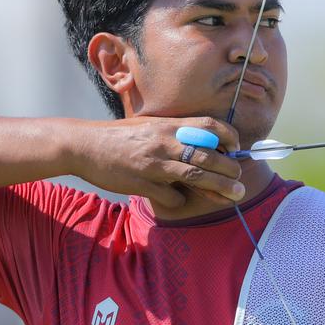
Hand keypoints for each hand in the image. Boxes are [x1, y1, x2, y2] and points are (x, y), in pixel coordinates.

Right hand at [65, 116, 244, 209]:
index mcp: (168, 125)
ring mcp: (154, 163)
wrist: (85, 146)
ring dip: (219, 187)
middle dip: (230, 169)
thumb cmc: (122, 137)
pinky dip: (181, 199)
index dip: (229, 136)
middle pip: (209, 155)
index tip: (237, 148)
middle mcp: (164, 141)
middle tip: (240, 180)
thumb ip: (177, 133)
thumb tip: (207, 145)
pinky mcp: (143, 183)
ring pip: (196, 175)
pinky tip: (181, 198)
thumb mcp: (151, 126)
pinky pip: (172, 196)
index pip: (209, 126)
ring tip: (235, 194)